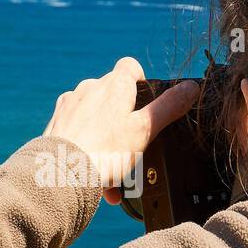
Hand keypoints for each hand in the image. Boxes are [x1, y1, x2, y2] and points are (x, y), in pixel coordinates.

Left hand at [43, 56, 199, 204]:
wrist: (60, 174)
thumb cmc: (106, 151)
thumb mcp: (145, 130)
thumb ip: (168, 107)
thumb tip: (191, 87)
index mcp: (114, 85)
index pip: (131, 67)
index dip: (141, 81)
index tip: (146, 102)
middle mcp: (90, 88)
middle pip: (113, 95)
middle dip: (124, 120)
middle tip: (134, 147)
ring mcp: (71, 105)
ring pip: (96, 118)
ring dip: (107, 140)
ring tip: (116, 172)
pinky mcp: (57, 124)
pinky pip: (79, 134)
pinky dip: (90, 151)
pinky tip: (97, 179)